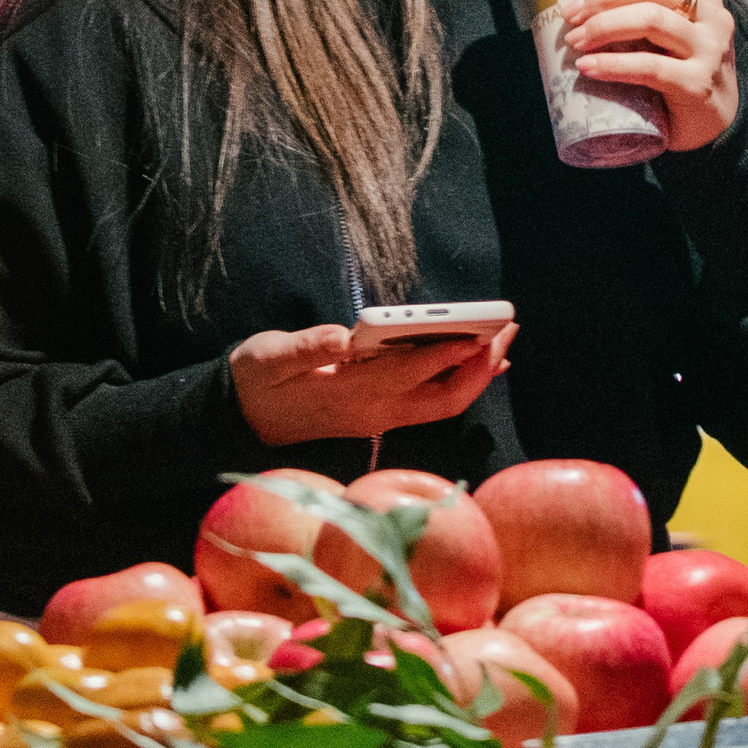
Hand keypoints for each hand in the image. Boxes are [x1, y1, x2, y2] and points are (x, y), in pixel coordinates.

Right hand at [229, 319, 515, 448]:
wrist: (239, 418)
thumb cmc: (257, 380)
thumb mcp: (270, 358)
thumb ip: (307, 348)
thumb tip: (342, 336)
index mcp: (348, 392)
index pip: (408, 373)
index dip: (446, 354)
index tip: (478, 334)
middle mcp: (372, 411)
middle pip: (442, 398)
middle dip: (478, 366)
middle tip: (507, 329)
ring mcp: (378, 418)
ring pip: (442, 404)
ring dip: (476, 375)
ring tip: (504, 341)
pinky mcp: (378, 415)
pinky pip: (431, 403)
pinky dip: (458, 382)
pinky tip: (476, 363)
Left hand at [559, 0, 737, 155]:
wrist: (712, 123)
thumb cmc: (680, 69)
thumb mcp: (672, 30)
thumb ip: (646, 8)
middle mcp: (712, 15)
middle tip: (570, 14)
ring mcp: (710, 50)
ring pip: (651, 20)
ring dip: (604, 27)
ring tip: (575, 40)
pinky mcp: (698, 84)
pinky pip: (650, 67)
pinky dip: (613, 65)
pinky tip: (589, 66)